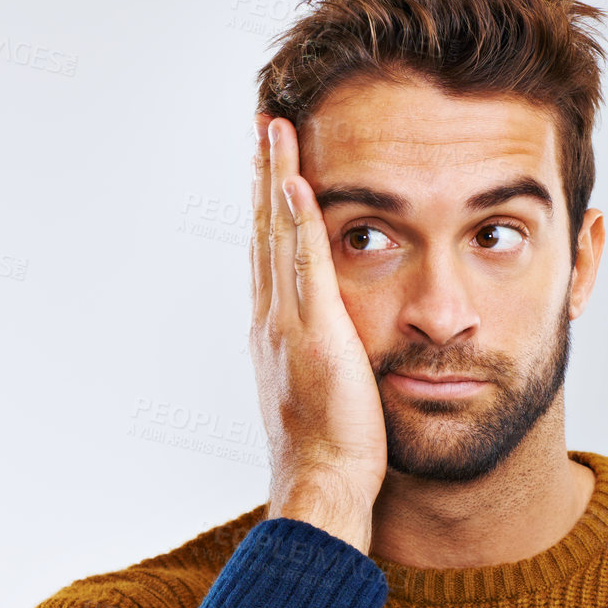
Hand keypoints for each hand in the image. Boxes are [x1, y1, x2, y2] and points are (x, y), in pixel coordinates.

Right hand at [249, 113, 386, 551]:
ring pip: (276, 234)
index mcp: (276, 332)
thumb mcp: (328, 391)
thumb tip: (343, 346)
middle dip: (265, 176)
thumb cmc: (334, 450)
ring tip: (274, 128)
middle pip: (264, 231)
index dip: (270, 207)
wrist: (323, 483)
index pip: (271, 255)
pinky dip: (297, 220)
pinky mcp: (315, 333)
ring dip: (276, 178)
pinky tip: (298, 181)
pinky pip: (304, 264)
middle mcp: (272, 320)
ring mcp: (288, 323)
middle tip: (264, 124)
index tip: (273, 167)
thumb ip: (328, 357)